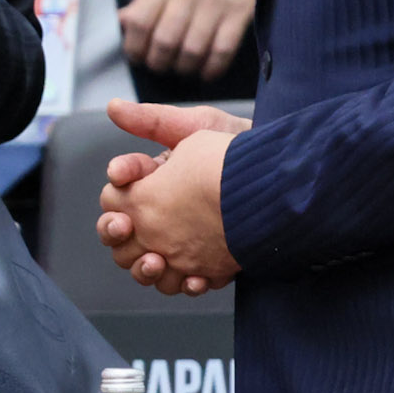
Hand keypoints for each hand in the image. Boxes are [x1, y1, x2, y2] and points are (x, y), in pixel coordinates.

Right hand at [96, 98, 248, 295]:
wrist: (281, 175)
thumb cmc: (238, 144)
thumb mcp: (194, 127)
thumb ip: (152, 120)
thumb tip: (112, 107)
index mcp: (154, 185)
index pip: (115, 195)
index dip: (112, 196)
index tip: (121, 183)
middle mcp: (164, 217)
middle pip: (121, 237)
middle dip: (115, 234)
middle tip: (125, 228)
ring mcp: (185, 243)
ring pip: (148, 267)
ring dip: (145, 269)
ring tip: (157, 262)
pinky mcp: (209, 263)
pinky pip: (188, 283)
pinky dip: (188, 285)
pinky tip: (197, 279)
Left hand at [118, 0, 258, 80]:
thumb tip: (126, 21)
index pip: (140, 22)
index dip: (134, 47)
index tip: (137, 56)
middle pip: (165, 42)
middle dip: (157, 62)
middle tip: (159, 65)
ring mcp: (216, 2)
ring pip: (192, 50)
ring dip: (183, 68)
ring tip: (180, 68)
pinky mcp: (240, 12)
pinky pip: (222, 50)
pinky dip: (211, 68)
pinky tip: (205, 71)